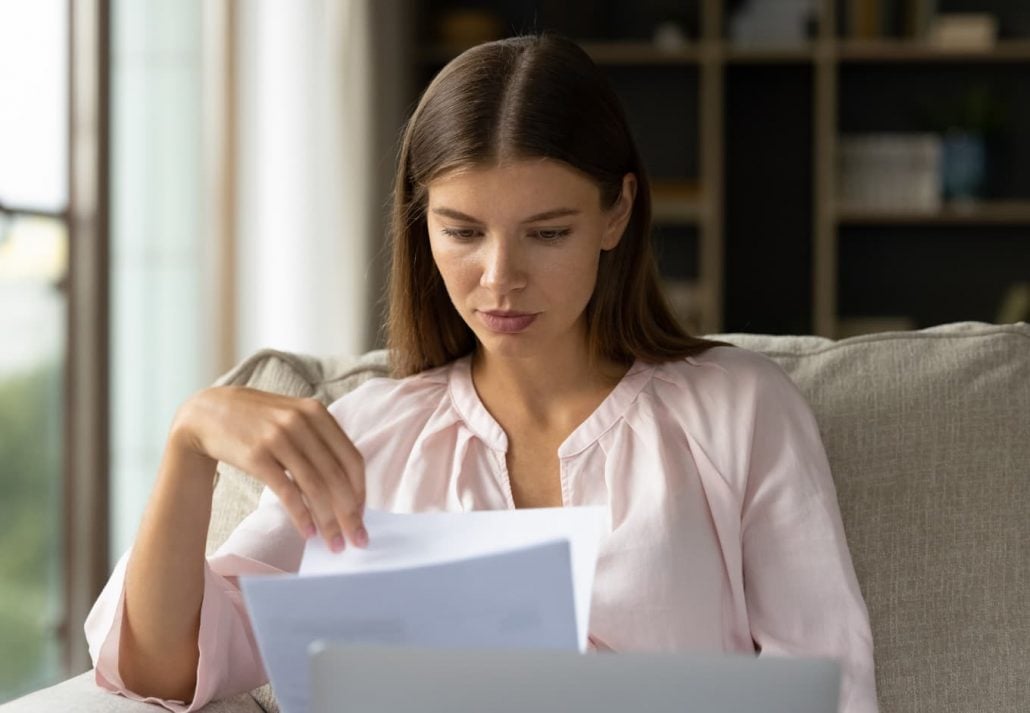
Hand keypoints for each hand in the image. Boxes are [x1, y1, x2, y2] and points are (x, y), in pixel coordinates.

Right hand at [170, 386, 366, 550]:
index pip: (352, 458)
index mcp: (317, 413)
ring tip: (334, 543)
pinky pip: (287, 491)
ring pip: (315, 487)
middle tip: (357, 540)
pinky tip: (308, 532)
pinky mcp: (256, 455)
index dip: (361, 491)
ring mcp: (278, 438)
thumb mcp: (294, 417)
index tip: (363, 515)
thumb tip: (347, 486)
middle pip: (337, 477)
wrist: (207, 413)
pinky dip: (301, 515)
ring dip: (328, 520)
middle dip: (350, 513)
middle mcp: (301, 422)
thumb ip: (320, 441)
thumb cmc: (258, 421)